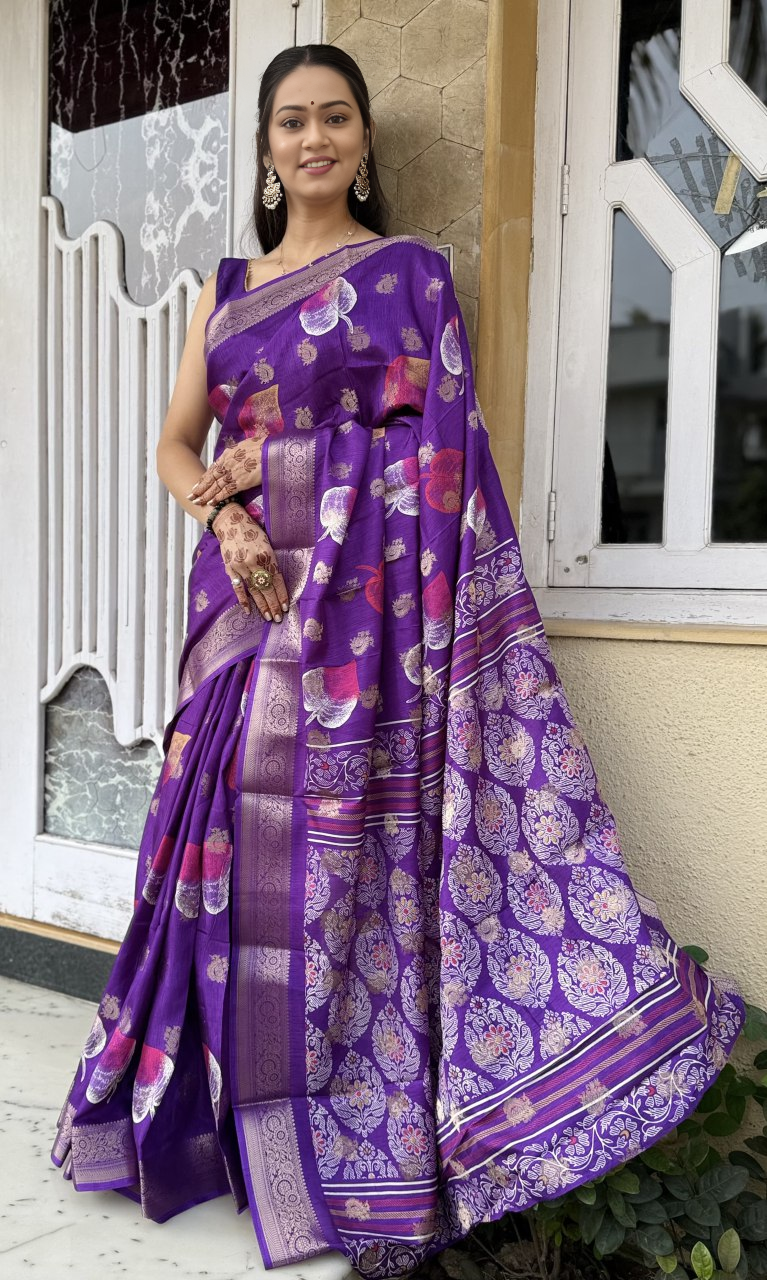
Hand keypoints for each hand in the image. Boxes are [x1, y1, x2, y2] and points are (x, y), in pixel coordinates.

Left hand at [188, 439, 262, 506]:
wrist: (272, 449)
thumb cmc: (264, 446)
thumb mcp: (247, 444)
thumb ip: (239, 452)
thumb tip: (239, 454)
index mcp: (229, 454)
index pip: (213, 469)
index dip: (204, 479)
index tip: (196, 485)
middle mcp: (228, 464)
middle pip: (210, 478)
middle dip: (200, 489)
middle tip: (190, 496)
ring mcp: (234, 473)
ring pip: (216, 486)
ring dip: (206, 495)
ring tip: (197, 502)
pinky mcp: (241, 481)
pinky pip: (227, 491)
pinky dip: (218, 498)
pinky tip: (212, 503)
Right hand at [211, 503, 288, 621]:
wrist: (230, 522)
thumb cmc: (251, 531)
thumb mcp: (267, 542)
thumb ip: (271, 560)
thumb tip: (278, 580)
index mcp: (266, 554)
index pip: (277, 579)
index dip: (281, 594)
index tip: (285, 606)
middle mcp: (254, 562)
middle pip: (266, 588)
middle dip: (273, 604)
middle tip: (278, 618)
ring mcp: (240, 566)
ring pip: (253, 590)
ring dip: (261, 605)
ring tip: (268, 617)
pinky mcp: (230, 569)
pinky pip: (237, 588)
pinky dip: (242, 600)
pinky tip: (248, 611)